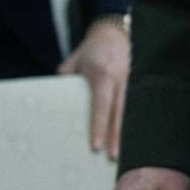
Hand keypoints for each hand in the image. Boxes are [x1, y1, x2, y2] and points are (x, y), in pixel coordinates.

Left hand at [56, 16, 129, 157]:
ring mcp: (131, 80)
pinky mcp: (136, 81)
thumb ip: (64, 80)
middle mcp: (119, 79)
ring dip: (127, 132)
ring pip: (130, 111)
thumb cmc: (91, 49)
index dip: (99, 127)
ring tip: (124, 151)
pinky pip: (134, 105)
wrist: (113, 31)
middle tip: (113, 157)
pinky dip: (132, 121)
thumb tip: (54, 101)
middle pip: (120, 114)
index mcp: (102, 75)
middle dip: (117, 136)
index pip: (101, 107)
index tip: (96, 146)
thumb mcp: (73, 62)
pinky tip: (132, 134)